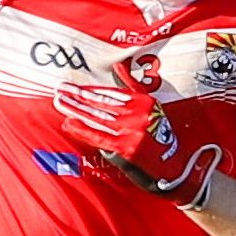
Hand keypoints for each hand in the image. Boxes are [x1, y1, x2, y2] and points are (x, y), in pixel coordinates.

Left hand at [54, 66, 221, 207]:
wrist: (176, 169)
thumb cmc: (160, 139)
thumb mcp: (152, 109)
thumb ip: (133, 87)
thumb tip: (118, 66)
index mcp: (145, 101)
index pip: (112, 93)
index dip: (90, 90)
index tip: (73, 86)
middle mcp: (139, 113)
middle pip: (103, 103)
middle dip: (79, 96)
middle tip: (60, 90)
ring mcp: (133, 130)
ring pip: (98, 117)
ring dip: (76, 109)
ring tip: (60, 102)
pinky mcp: (128, 147)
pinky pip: (99, 136)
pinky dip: (82, 130)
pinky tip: (68, 123)